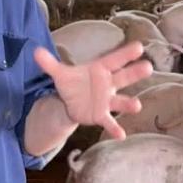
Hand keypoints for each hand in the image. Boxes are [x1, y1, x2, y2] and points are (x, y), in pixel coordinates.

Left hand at [34, 41, 152, 139]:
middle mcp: (108, 84)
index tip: (139, 46)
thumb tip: (35, 51)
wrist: (71, 102)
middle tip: (148, 66)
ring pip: (120, 100)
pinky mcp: (101, 115)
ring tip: (137, 105)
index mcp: (100, 69)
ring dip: (128, 104)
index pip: (114, 59)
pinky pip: (109, 122)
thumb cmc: (72, 82)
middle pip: (123, 77)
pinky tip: (121, 135)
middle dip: (135, 72)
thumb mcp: (60, 73)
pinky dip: (114, 128)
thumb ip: (49, 63)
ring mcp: (107, 100)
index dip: (125, 54)